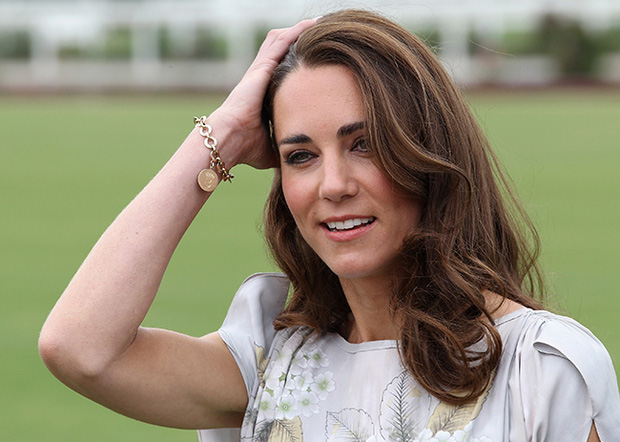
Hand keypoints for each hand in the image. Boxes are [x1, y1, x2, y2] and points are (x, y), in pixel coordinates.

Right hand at [209, 18, 317, 169]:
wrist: (228, 140)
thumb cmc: (245, 148)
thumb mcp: (273, 147)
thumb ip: (286, 147)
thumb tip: (301, 159)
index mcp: (264, 94)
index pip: (285, 73)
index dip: (300, 64)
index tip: (320, 61)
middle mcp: (262, 78)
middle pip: (283, 51)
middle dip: (301, 42)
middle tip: (324, 35)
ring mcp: (260, 70)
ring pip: (281, 41)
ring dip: (300, 31)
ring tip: (320, 24)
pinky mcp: (261, 67)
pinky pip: (281, 42)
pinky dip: (297, 32)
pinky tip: (312, 25)